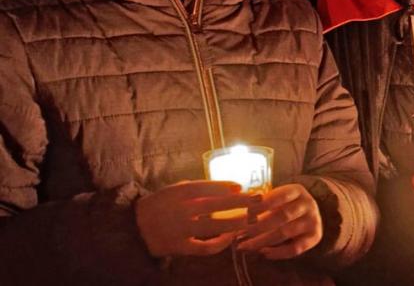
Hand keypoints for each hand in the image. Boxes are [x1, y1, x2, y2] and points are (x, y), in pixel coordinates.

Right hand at [135, 180, 258, 256]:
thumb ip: (197, 189)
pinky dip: (219, 243)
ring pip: (212, 226)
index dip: (224, 186)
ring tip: (251, 220)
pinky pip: (204, 247)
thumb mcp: (174, 190)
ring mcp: (179, 230)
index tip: (241, 186)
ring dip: (235, 222)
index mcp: (177, 193)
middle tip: (258, 199)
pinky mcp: (179, 247)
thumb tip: (230, 187)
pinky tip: (230, 237)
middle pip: (214, 204)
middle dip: (239, 201)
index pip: (204, 187)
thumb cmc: (160, 204)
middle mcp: (179, 210)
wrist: (134, 228)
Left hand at [237, 184, 322, 259]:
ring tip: (245, 246)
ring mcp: (313, 221)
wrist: (310, 213)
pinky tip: (263, 253)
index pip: (280, 196)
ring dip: (263, 241)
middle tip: (239, 234)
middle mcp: (308, 204)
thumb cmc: (285, 205)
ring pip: (286, 233)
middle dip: (258, 226)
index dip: (262, 204)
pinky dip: (278, 253)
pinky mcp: (315, 237)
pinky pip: (295, 248)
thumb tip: (232, 212)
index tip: (245, 212)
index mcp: (297, 190)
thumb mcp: (277, 198)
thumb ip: (259, 203)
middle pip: (281, 216)